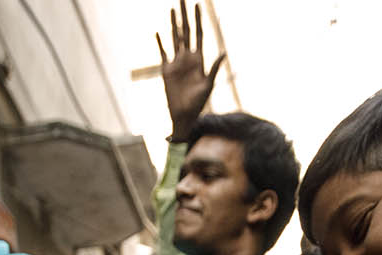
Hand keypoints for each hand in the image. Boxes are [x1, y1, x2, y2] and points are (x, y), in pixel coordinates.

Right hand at [157, 0, 223, 140]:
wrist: (184, 116)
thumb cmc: (199, 104)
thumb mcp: (208, 85)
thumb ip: (215, 68)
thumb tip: (224, 52)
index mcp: (198, 59)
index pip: (198, 34)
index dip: (198, 20)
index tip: (198, 4)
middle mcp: (187, 58)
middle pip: (185, 31)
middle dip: (185, 15)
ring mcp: (176, 63)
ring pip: (174, 38)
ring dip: (173, 24)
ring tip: (172, 9)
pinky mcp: (166, 70)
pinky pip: (162, 53)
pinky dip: (160, 43)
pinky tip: (157, 32)